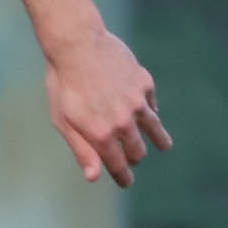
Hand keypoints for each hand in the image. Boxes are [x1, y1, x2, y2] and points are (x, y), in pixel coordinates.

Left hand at [45, 24, 170, 186]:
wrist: (76, 45)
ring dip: (159, 139)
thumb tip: (94, 178)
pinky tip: (148, 111)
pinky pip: (150, 103)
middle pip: (137, 150)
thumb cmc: (63, 84)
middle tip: (133, 159)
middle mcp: (124, 122)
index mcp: (102, 134)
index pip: (119, 166)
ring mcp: (137, 102)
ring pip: (154, 128)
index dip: (123, 177)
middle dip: (135, 157)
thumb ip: (82, 150)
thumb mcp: (64, 121)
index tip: (126, 182)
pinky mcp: (145, 84)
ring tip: (164, 146)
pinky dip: (149, 110)